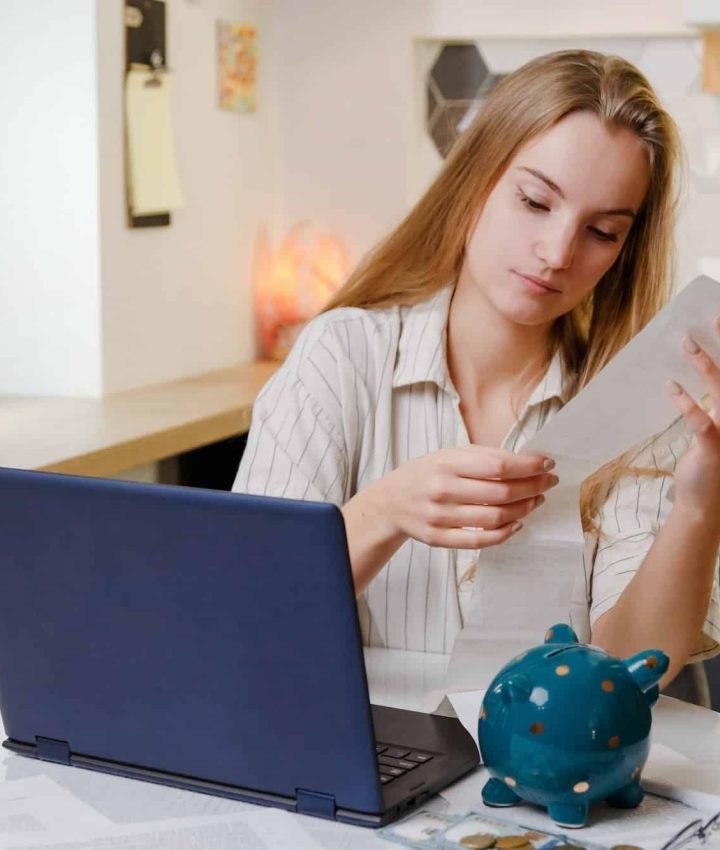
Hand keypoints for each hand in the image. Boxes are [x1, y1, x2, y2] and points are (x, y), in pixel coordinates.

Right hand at [371, 445, 557, 549]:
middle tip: (548, 483)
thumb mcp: (449, 455)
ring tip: (535, 501)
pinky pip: (479, 541)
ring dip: (523, 510)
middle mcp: (442, 489)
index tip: (548, 464)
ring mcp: (439, 517)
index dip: (528, 466)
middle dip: (533, 487)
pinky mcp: (438, 538)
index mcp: (447, 463)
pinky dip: (504, 534)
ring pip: (494, 518)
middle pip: (501, 493)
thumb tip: (529, 462)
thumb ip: (484, 458)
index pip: (498, 465)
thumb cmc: (427, 474)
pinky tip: (517, 523)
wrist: (390, 501)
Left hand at [668, 319, 719, 517]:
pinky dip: (687, 402)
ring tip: (686, 343)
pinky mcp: (715, 449)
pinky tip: (672, 386)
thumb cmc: (710, 459)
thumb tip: (693, 363)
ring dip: (706, 365)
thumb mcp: (715, 426)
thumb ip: (711, 400)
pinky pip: (702, 422)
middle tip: (714, 318)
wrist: (704, 502)